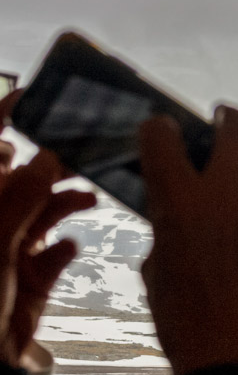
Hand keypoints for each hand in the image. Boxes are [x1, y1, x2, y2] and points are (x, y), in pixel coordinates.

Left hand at [0, 92, 96, 365]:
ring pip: (44, 209)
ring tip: (91, 195)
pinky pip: (55, 251)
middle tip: (87, 148)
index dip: (5, 118)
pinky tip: (70, 245)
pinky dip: (65, 245)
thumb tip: (46, 155)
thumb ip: (20, 198)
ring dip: (67, 200)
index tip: (35, 97)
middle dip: (54, 161)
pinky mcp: (33, 277)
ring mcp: (10, 248)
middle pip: (23, 175)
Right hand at [139, 105, 237, 374]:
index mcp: (181, 200)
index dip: (157, 129)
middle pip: (234, 128)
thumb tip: (175, 211)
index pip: (163, 134)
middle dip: (225, 116)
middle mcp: (228, 196)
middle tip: (219, 117)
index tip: (159, 132)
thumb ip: (167, 227)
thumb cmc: (185, 322)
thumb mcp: (158, 268)